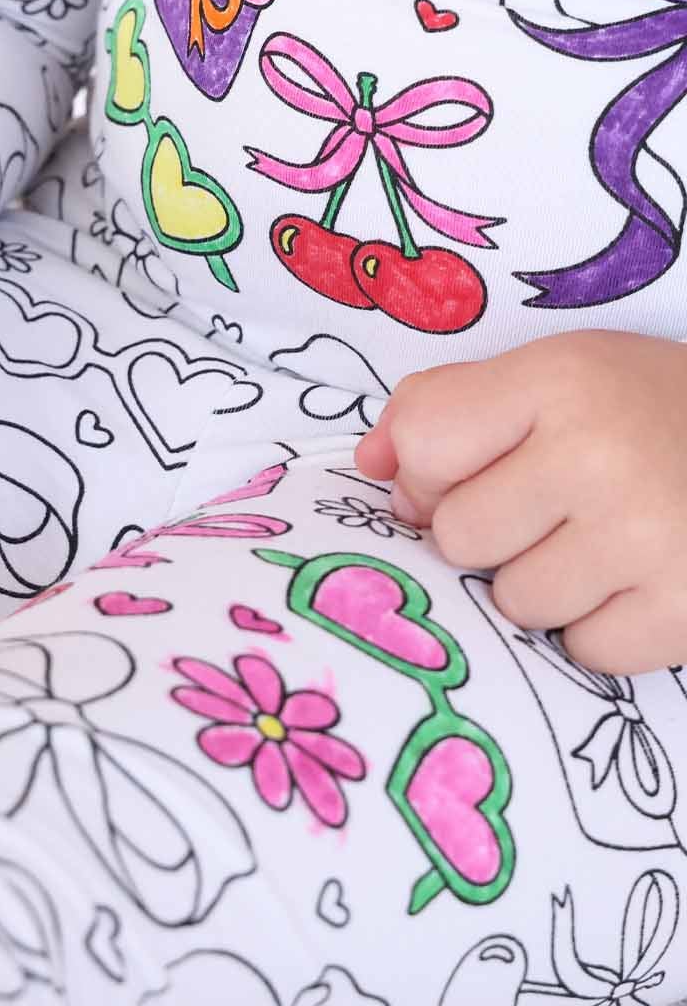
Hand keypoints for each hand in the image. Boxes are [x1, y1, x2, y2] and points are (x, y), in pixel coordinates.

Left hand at [356, 330, 686, 674]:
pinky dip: (600, 627)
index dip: (431, 469)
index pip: (424, 443)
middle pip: (457, 537)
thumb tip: (370, 466)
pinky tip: (634, 579)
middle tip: (551, 506)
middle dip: (489, 531)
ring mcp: (645, 540)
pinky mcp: (683, 612)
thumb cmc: (649, 411)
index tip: (473, 467)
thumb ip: (449, 406)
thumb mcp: (557, 374)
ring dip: (542, 583)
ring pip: (514, 603)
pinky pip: (583, 651)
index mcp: (559, 381)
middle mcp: (598, 457)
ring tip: (598, 540)